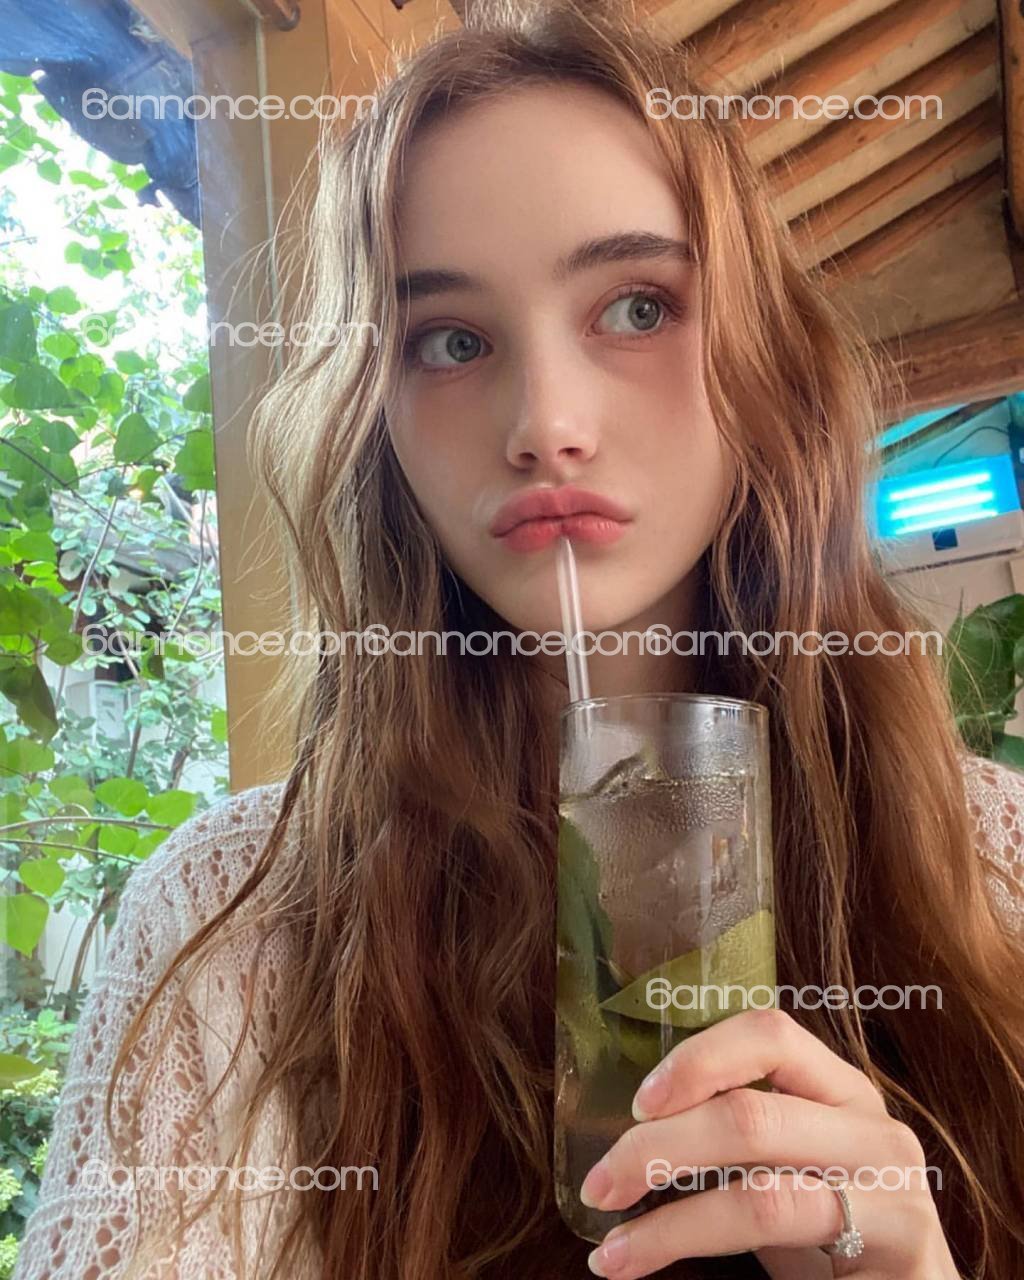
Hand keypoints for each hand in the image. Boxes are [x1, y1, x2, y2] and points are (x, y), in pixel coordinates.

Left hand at [577, 1008, 959, 1278]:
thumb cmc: (831, 1235)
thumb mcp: (784, 1169)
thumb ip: (734, 1135)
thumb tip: (626, 1124)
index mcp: (841, 1089)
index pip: (770, 1034)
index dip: (698, 1058)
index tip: (638, 1102)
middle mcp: (874, 1130)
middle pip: (751, 1115)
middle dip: (659, 1148)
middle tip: (601, 1183)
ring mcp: (895, 1196)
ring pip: (763, 1195)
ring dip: (672, 1225)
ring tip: (613, 1251)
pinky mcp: (901, 1256)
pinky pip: (784, 1247)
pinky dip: (702, 1255)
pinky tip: (655, 1269)